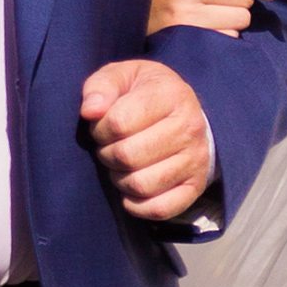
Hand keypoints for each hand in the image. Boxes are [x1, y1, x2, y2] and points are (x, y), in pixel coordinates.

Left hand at [80, 55, 215, 222]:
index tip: (103, 127)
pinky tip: (131, 190)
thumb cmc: (144, 94)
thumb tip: (90, 111)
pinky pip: (161, 209)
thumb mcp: (122, 77)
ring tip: (121, 166)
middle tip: (109, 148)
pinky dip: (137, 206)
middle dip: (107, 155)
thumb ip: (101, 88)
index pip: (119, 123)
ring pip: (141, 185)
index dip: (99, 129)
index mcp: (171, 95)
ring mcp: (196, 160)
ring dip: (120, 180)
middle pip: (128, 156)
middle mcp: (190, 127)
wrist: (185, 112)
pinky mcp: (196, 186)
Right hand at [146, 0, 286, 37]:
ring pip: (241, 21)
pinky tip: (201, 33)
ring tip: (205, 18)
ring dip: (231, 23)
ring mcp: (184, 10)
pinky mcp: (184, 35)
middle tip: (213, 3)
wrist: (128, 11)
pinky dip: (220, 38)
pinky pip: (227, 39)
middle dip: (240, 3)